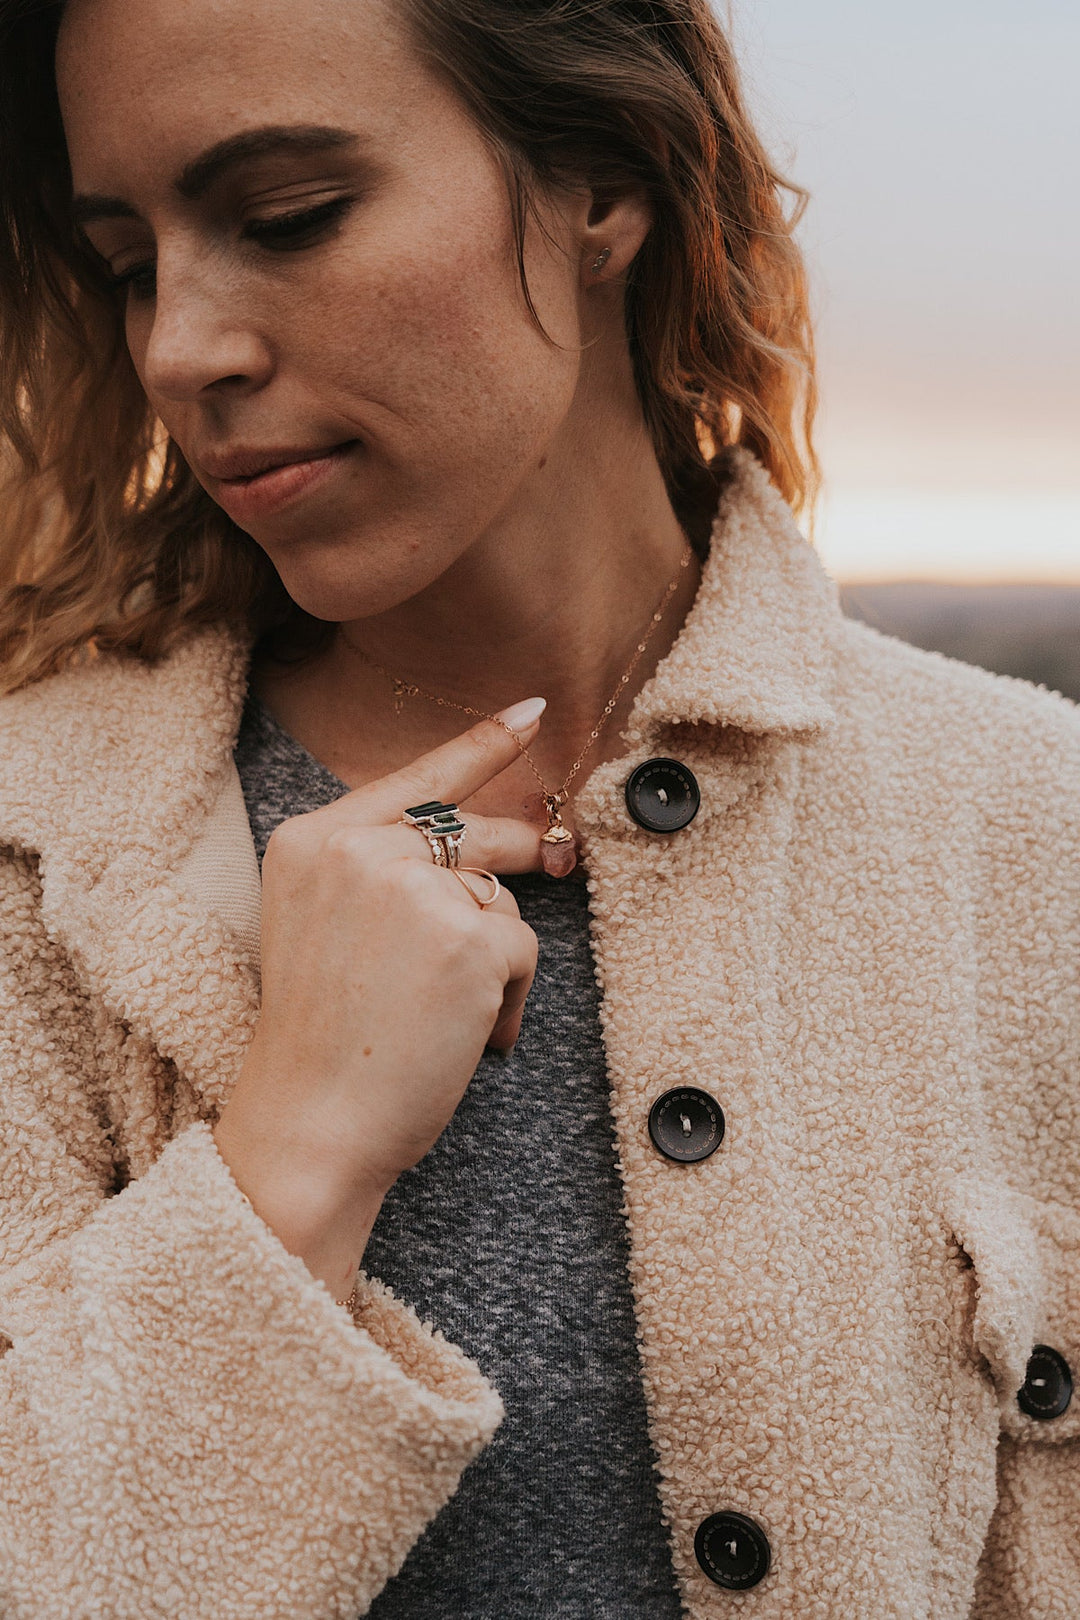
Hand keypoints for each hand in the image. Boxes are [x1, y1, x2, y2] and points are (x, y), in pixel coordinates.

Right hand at [212, 699, 545, 1300]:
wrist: (311, 1122)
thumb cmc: (322, 1041)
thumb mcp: (323, 926)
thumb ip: (383, 871)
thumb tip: (496, 845)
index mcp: (314, 839)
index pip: (414, 778)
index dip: (480, 745)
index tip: (532, 711)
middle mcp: (360, 848)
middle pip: (472, 834)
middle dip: (519, 857)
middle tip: (555, 862)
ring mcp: (414, 887)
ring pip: (500, 900)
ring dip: (494, 960)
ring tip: (444, 1018)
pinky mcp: (469, 936)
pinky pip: (522, 950)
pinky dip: (509, 1002)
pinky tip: (468, 1040)